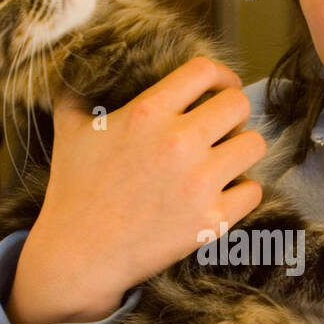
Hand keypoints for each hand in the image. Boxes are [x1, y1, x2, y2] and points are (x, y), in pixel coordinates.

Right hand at [7, 56, 267, 323]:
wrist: (79, 253)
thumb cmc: (73, 190)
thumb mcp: (69, 130)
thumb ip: (79, 93)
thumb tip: (82, 70)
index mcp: (147, 113)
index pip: (205, 72)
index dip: (220, 76)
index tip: (221, 87)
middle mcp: (179, 142)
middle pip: (238, 105)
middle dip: (232, 113)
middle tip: (222, 127)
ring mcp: (198, 183)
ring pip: (254, 145)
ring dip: (242, 149)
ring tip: (226, 159)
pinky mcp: (211, 220)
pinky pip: (252, 191)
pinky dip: (242, 191)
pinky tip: (223, 193)